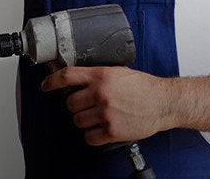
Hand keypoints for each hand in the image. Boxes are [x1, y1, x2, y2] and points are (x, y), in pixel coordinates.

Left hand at [41, 66, 169, 145]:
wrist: (164, 102)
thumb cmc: (145, 87)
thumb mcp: (120, 72)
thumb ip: (99, 75)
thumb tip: (77, 79)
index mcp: (102, 76)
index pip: (67, 76)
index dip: (51, 81)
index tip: (46, 85)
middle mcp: (101, 94)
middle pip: (70, 103)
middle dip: (77, 105)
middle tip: (89, 105)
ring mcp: (106, 113)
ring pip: (78, 121)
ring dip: (85, 121)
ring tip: (100, 116)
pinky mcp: (112, 131)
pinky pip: (89, 137)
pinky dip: (94, 135)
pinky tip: (103, 128)